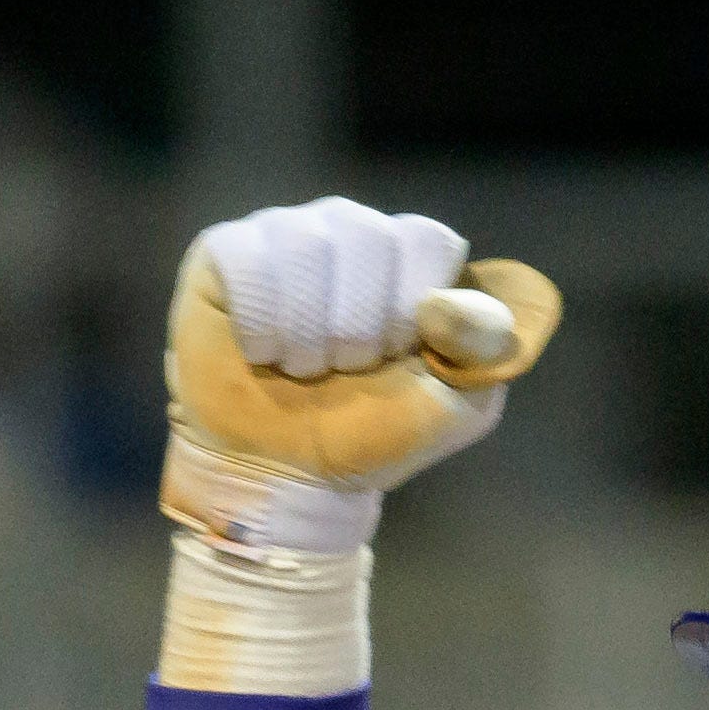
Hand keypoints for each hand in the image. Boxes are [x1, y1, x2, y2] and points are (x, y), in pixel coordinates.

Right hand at [162, 196, 559, 552]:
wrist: (287, 479)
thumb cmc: (368, 436)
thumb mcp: (453, 406)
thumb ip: (483, 351)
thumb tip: (452, 303)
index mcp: (407, 257)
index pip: (426, 239)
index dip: (411, 308)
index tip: (396, 358)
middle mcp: (347, 231)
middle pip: (369, 237)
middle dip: (359, 327)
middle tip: (343, 371)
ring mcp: (285, 234)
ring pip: (307, 246)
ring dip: (308, 333)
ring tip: (302, 369)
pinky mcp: (225, 253)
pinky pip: (249, 260)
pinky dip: (261, 326)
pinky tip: (261, 353)